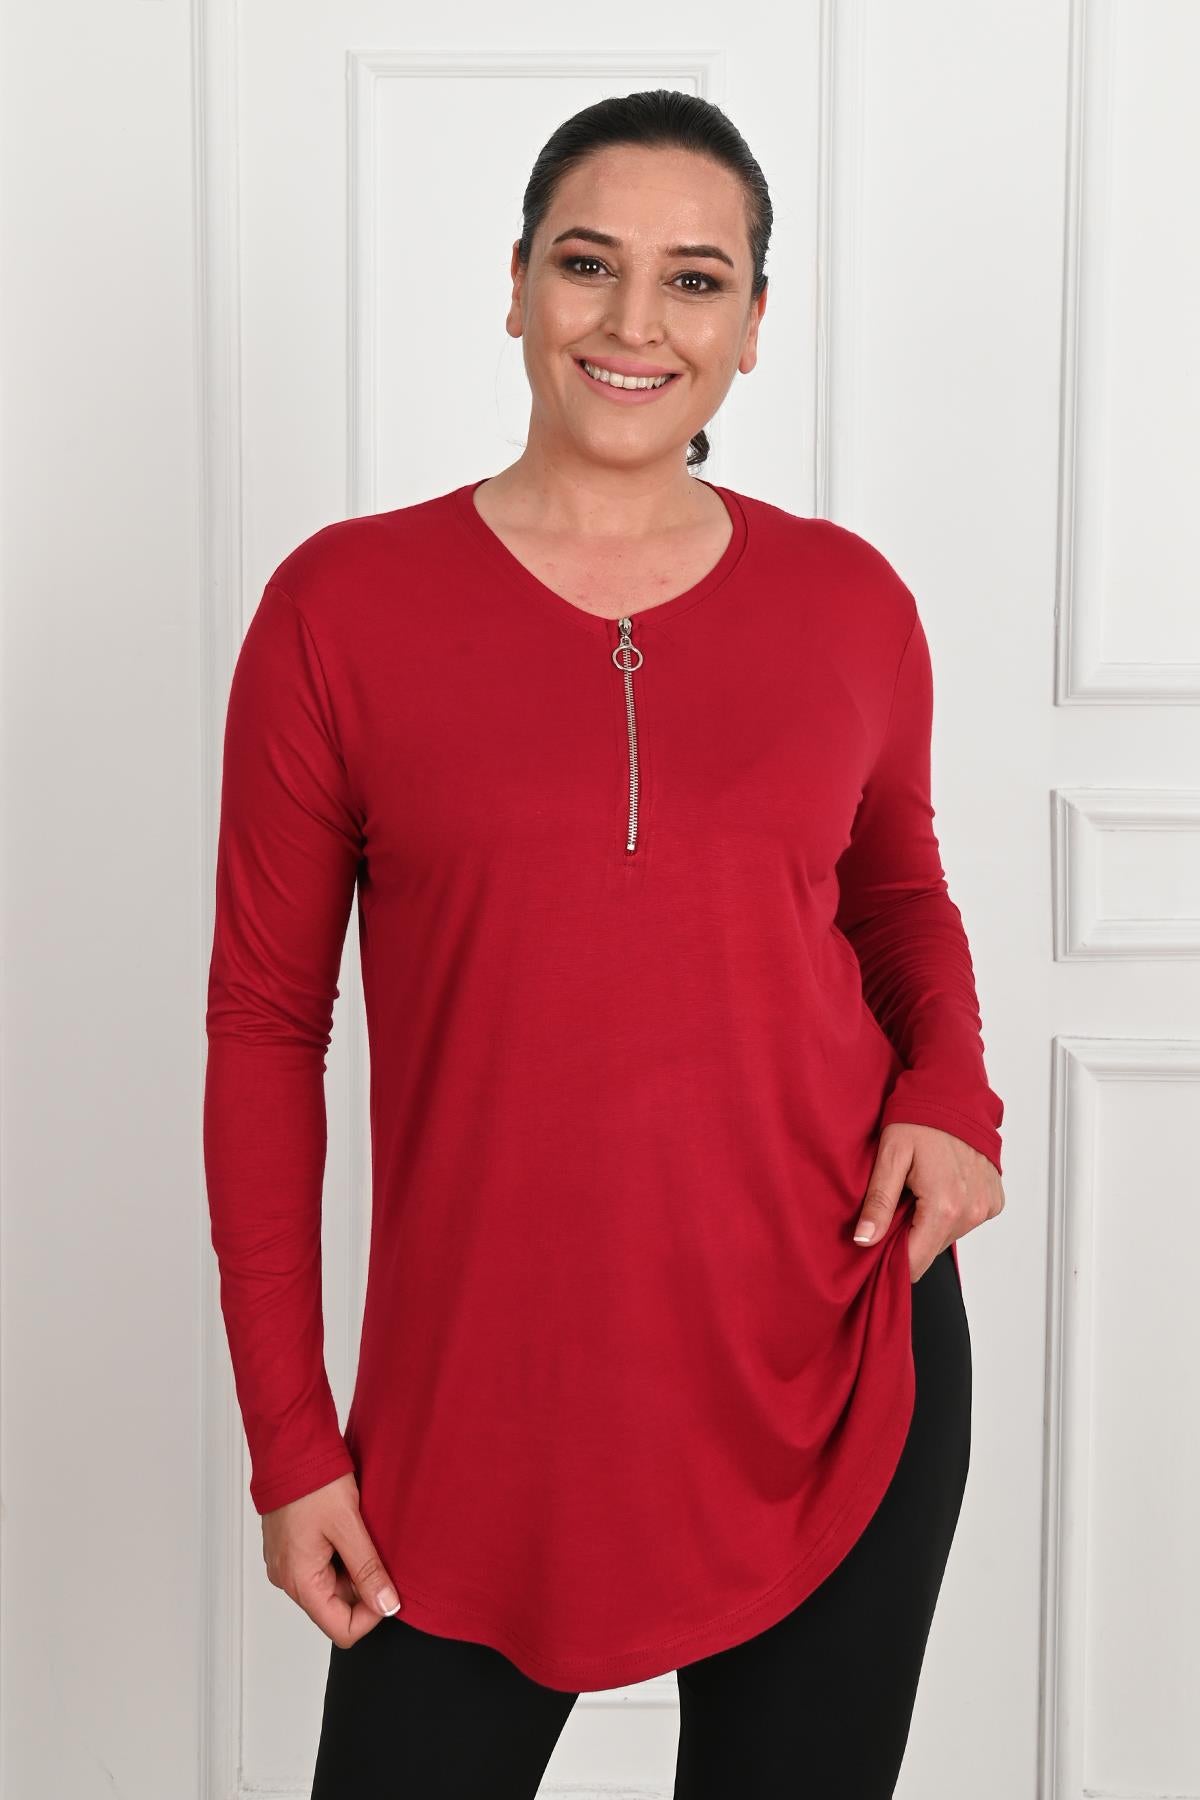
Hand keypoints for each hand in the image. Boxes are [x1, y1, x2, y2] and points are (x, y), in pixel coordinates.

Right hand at [261, 1470, 402, 1647]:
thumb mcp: (348, 1526)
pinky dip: (341, 1555)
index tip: (389, 1587)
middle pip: (336, 1607)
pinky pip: (321, 1566)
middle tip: (378, 1552)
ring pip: (331, 1585)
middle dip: (364, 1586)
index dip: (371, 1615)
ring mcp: (288, 1563)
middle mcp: (288, 1578)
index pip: (341, 1629)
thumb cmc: (312, 1483)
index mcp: (299, 1581)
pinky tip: (349, 1529)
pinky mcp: (292, 1547)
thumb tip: (387, 1605)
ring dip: (353, 1568)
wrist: (289, 1447)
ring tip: (362, 1534)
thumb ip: (368, 1570)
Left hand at [852, 1121, 1004, 1281]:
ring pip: (948, 1235)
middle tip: (894, 1205)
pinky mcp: (995, 1200)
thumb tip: (864, 1240)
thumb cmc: (918, 1119)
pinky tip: (940, 1184)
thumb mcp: (890, 1156)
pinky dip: (951, 1210)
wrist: (954, 1093)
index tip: (875, 1247)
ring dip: (930, 1222)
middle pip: (931, 1249)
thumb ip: (878, 1202)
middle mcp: (972, 1212)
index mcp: (944, 1207)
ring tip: (918, 1189)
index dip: (891, 1260)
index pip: (915, 1262)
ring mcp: (987, 1206)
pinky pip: (967, 1219)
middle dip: (909, 1237)